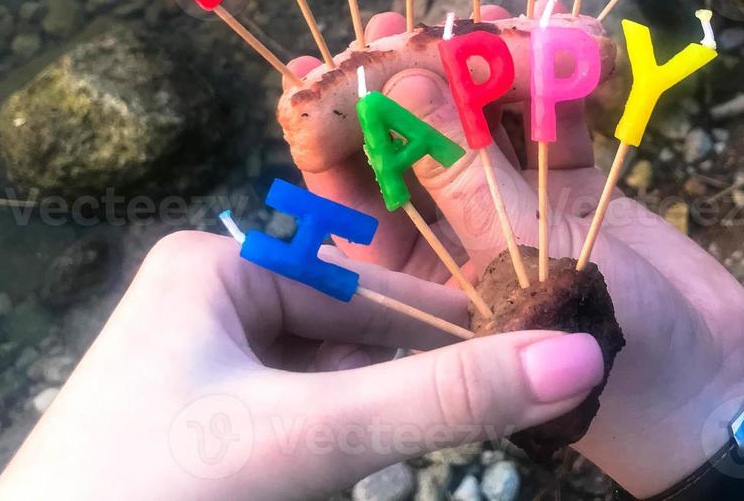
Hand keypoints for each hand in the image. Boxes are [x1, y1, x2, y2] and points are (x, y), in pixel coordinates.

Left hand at [0, 232, 606, 500]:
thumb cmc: (163, 485)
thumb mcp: (313, 434)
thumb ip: (442, 397)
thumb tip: (580, 355)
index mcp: (214, 266)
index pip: (363, 290)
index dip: (444, 328)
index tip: (531, 355)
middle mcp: (200, 303)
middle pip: (341, 343)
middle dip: (397, 392)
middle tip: (486, 416)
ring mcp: (190, 373)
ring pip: (317, 393)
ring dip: (364, 431)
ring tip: (380, 465)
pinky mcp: (188, 434)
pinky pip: (284, 430)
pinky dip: (322, 456)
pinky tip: (330, 482)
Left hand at [279, 4, 743, 496]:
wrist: (711, 388)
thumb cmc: (602, 361)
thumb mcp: (517, 270)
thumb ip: (463, 178)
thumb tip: (406, 86)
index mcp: (407, 274)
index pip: (348, 188)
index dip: (337, 123)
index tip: (331, 58)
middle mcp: (448, 235)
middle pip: (417, 141)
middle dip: (423, 78)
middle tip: (422, 24)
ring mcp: (509, 207)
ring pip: (486, 123)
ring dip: (498, 71)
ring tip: (509, 25)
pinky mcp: (566, 190)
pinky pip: (550, 123)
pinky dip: (560, 85)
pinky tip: (568, 41)